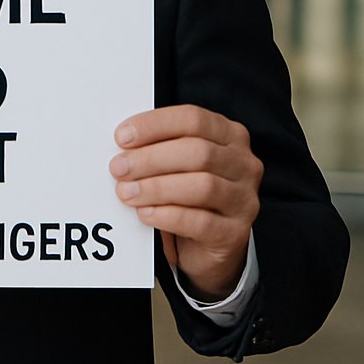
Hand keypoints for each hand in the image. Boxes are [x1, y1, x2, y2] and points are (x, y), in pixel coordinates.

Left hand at [110, 104, 261, 300]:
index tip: (123, 137)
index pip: (194, 119)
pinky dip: (168, 215)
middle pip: (198, 152)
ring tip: (126, 192)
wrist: (206, 244)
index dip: (155, 125)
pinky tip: (145, 213)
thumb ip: (159, 147)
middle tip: (119, 168)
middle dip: (151, 159)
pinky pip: (202, 222)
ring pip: (203, 186)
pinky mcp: (236, 233)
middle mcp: (244, 164)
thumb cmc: (187, 194)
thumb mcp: (177, 163)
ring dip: (156, 188)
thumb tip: (123, 144)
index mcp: (229, 135)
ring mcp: (244, 199)